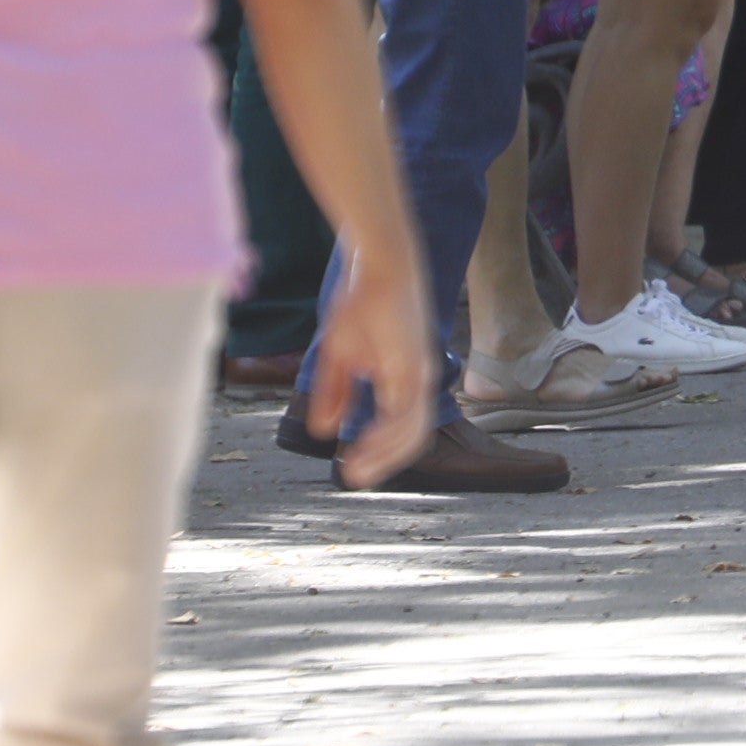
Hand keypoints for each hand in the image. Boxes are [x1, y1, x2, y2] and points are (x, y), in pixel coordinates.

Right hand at [304, 247, 439, 491]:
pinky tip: (362, 444)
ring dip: (385, 454)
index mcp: (403, 379)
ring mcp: (419, 372)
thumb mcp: (340, 356)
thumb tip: (326, 430)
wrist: (377, 267)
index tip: (350, 467)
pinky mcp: (414, 364)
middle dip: (384, 461)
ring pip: (413, 429)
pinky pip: (407, 410)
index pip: (401, 427)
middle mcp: (417, 380)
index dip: (380, 451)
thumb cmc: (361, 304)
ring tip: (355, 470)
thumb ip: (336, 392)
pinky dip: (386, 433)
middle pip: (412, 436)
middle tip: (354, 478)